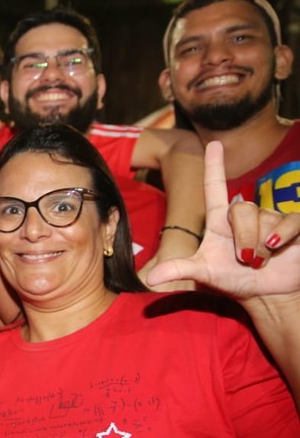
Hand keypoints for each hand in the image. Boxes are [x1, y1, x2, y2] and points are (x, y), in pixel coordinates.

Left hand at [146, 140, 299, 297]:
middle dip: (243, 239)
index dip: (214, 165)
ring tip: (260, 260)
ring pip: (266, 219)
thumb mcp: (204, 273)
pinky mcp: (293, 227)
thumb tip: (151, 278)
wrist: (264, 293)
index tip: (214, 144)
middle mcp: (244, 215)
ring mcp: (270, 219)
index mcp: (219, 219)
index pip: (215, 187)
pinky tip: (279, 246)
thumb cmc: (232, 279)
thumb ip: (178, 270)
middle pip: (242, 210)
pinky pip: (292, 221)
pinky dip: (284, 235)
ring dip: (262, 246)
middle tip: (244, 259)